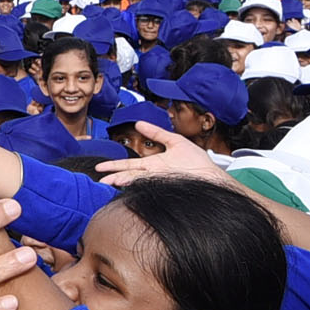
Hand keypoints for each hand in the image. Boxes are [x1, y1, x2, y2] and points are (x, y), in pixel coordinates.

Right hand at [95, 123, 223, 183]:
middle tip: (99, 178)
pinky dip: (136, 185)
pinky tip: (126, 186)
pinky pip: (147, 185)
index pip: (130, 164)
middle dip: (113, 175)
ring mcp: (158, 180)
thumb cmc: (198, 162)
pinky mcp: (164, 186)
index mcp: (154, 164)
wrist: (211, 176)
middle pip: (128, 174)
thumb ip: (157, 133)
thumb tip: (140, 123)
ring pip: (135, 180)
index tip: (101, 168)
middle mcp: (153, 174)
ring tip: (107, 183)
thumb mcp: (175, 141)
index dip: (115, 165)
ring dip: (121, 181)